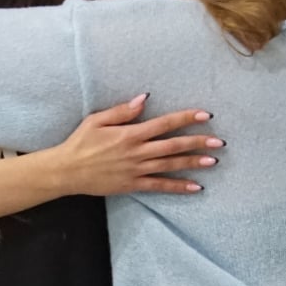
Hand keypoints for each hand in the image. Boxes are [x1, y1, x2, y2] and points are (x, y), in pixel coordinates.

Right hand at [48, 96, 222, 196]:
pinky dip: (178, 187)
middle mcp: (137, 152)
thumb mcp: (97, 120)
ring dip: (193, 163)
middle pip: (173, 146)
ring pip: (170, 166)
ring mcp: (136, 170)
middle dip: (197, 142)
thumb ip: (123, 110)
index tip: (205, 115)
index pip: (164, 124)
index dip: (186, 119)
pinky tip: (195, 187)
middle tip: (218, 141)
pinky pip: (159, 186)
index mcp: (130, 134)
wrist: (67, 171)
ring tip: (213, 161)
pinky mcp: (133, 185)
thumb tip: (144, 99)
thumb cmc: (80, 142)